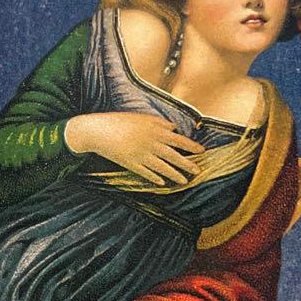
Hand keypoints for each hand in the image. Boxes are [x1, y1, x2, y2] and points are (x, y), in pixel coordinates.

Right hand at [65, 112, 203, 184]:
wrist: (98, 130)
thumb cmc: (119, 121)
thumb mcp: (141, 117)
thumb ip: (159, 122)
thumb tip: (174, 128)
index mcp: (154, 129)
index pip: (178, 139)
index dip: (191, 146)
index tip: (201, 152)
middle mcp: (150, 143)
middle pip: (173, 155)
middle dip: (187, 164)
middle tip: (198, 171)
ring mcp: (141, 154)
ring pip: (162, 166)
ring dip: (174, 174)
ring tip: (184, 181)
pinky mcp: (131, 163)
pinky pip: (146, 172)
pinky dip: (155, 178)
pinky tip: (162, 183)